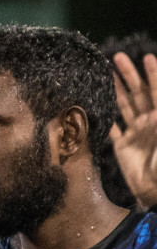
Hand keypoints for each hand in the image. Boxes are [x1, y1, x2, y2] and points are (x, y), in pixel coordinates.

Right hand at [111, 52, 156, 210]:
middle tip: (119, 57)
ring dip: (117, 88)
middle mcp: (149, 122)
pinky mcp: (122, 145)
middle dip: (130, 75)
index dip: (152, 74)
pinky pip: (111, 127)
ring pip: (124, 105)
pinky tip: (96, 102)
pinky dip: (104, 115)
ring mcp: (135, 132)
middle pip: (138, 93)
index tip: (146, 57)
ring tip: (107, 72)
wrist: (156, 191)